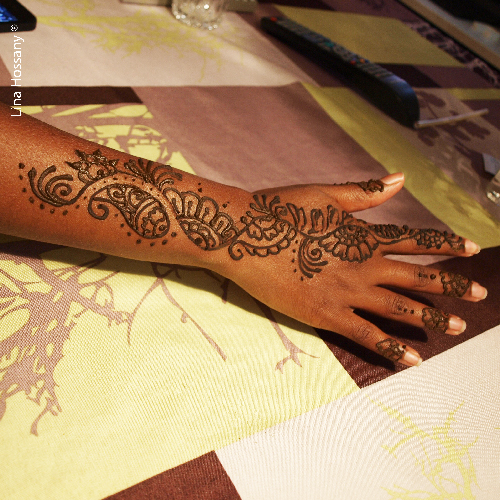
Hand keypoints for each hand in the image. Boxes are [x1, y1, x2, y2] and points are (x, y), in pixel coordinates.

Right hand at [220, 173, 485, 366]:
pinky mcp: (327, 315)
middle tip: (478, 295)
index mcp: (362, 235)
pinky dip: (392, 347)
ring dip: (431, 317)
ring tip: (458, 327)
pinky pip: (366, 335)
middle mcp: (363, 265)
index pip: (414, 240)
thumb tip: (401, 178)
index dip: (445, 244)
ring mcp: (347, 292)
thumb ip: (364, 192)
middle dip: (450, 285)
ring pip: (399, 308)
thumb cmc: (280, 211)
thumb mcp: (324, 194)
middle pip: (416, 277)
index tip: (471, 248)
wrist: (245, 237)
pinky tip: (413, 359)